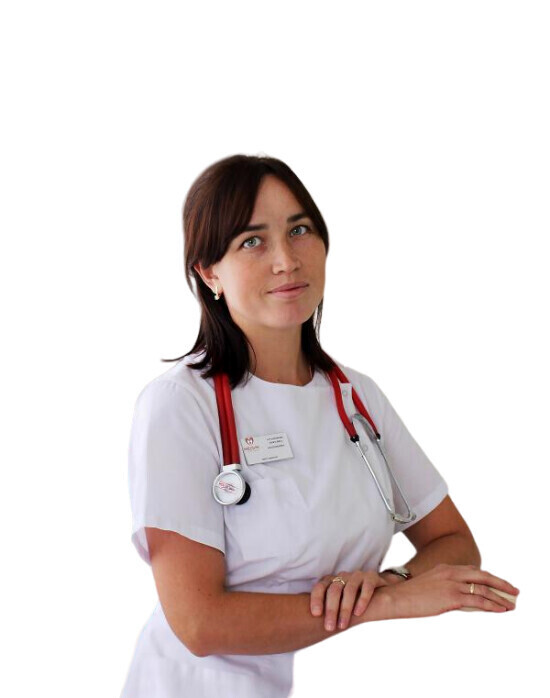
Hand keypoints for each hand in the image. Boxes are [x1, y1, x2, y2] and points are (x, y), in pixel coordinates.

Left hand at [310, 570, 389, 630]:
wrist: (378, 589)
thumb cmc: (353, 600)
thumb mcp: (339, 602)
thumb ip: (328, 608)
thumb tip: (310, 626)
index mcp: (332, 581)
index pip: (320, 587)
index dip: (316, 599)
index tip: (316, 614)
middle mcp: (343, 576)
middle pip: (334, 590)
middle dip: (331, 610)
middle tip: (329, 627)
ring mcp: (357, 575)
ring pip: (349, 590)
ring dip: (345, 608)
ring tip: (343, 625)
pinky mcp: (372, 577)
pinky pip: (367, 587)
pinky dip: (362, 600)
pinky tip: (358, 613)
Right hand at [383, 563, 519, 618]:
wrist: (395, 597)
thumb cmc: (408, 595)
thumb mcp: (429, 587)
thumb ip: (445, 589)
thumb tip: (460, 601)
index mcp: (445, 568)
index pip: (472, 571)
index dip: (487, 577)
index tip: (498, 583)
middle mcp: (450, 572)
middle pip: (482, 575)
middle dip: (500, 583)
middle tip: (513, 590)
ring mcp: (452, 584)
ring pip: (483, 589)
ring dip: (500, 597)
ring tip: (510, 604)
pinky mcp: (452, 596)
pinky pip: (478, 601)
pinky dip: (492, 605)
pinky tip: (500, 609)